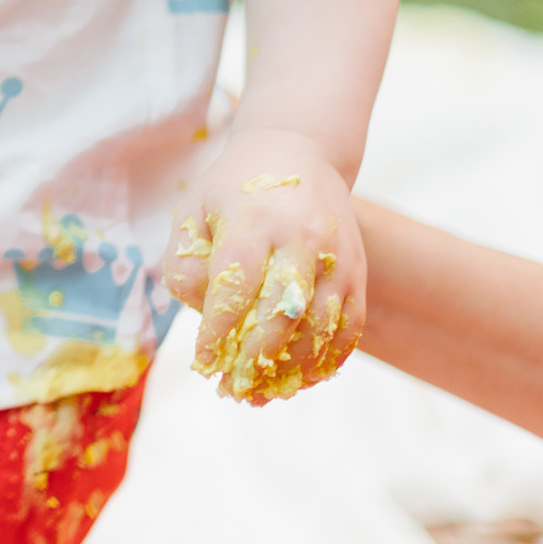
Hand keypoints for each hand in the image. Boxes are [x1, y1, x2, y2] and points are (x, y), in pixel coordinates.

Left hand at [164, 127, 365, 403]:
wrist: (298, 149)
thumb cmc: (233, 187)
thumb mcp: (193, 210)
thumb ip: (185, 262)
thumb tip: (200, 311)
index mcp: (252, 221)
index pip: (235, 287)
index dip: (219, 332)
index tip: (204, 362)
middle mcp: (300, 239)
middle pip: (282, 314)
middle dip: (256, 360)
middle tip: (233, 390)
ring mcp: (335, 256)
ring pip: (321, 327)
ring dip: (294, 369)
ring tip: (264, 394)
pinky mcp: (357, 270)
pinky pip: (351, 326)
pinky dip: (331, 359)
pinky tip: (305, 378)